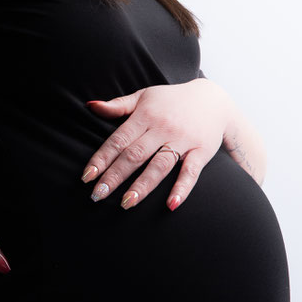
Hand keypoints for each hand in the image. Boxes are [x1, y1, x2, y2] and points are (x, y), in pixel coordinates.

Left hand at [82, 80, 237, 210]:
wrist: (213, 99)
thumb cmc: (172, 100)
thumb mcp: (144, 96)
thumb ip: (118, 105)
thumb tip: (91, 106)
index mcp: (145, 115)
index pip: (119, 140)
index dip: (102, 158)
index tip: (87, 176)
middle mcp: (162, 128)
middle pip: (135, 155)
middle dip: (115, 176)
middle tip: (98, 195)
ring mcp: (183, 140)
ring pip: (159, 165)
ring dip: (142, 185)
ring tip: (126, 203)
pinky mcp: (201, 152)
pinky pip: (191, 172)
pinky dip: (182, 188)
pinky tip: (171, 205)